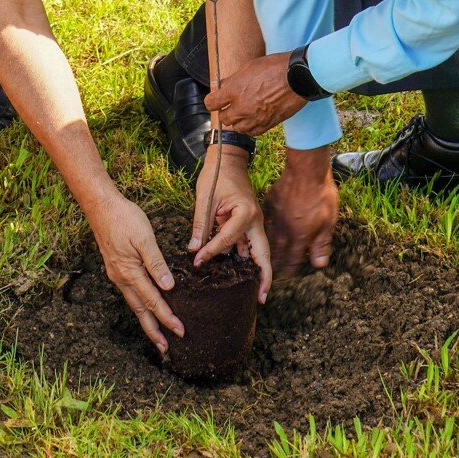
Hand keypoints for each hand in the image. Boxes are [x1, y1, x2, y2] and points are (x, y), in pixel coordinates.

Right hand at [87, 194, 182, 354]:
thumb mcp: (144, 238)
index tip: (180, 331)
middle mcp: (121, 278)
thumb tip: (168, 287)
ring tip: (157, 335)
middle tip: (165, 349)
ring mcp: (117, 274)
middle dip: (153, 330)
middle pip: (140, 311)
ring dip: (146, 321)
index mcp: (129, 272)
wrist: (100, 206)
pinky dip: (140, 306)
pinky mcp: (116, 268)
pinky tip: (145, 308)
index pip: (152, 300)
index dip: (166, 317)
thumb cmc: (124, 218)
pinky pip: (130, 293)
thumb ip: (156, 263)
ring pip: (134, 304)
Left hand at [189, 146, 272, 302]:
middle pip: (263, 254)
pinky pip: (249, 245)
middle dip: (264, 276)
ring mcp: (255, 222)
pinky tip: (240, 274)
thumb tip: (194, 249)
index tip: (197, 262)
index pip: (227, 240)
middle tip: (261, 298)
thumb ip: (201, 224)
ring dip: (257, 271)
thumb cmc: (216, 175)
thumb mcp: (205, 198)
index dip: (212, 252)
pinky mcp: (249, 223)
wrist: (228, 159)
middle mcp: (255, 220)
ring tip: (255, 293)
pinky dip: (246, 259)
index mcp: (245, 213)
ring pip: (258, 251)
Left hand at [205, 51, 306, 136]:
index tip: (217, 99)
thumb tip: (223, 86)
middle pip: (224, 118)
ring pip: (237, 128)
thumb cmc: (274, 67)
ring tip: (245, 112)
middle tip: (232, 105)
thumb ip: (233, 79)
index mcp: (233, 90)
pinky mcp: (267, 124)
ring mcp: (254, 118)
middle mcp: (241, 107)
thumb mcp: (248, 67)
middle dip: (226, 111)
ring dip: (239, 121)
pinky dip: (251, 127)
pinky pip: (253, 132)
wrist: (298, 77)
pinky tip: (255, 118)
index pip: (211, 103)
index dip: (213, 101)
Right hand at [264, 149, 338, 278]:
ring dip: (270, 247)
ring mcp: (275, 216)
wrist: (306, 170)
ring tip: (268, 255)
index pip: (292, 258)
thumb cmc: (321, 195)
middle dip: (277, 262)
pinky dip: (265, 227)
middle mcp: (284, 229)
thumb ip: (322, 244)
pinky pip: (266, 219)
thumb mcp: (329, 221)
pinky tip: (265, 229)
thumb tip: (319, 264)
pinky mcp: (270, 203)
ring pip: (269, 236)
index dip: (291, 269)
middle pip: (278, 250)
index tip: (289, 275)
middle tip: (275, 270)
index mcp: (299, 236)